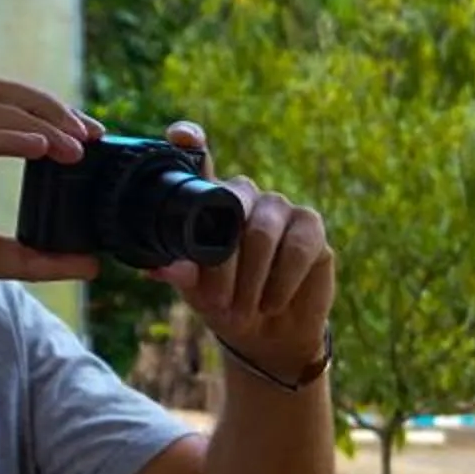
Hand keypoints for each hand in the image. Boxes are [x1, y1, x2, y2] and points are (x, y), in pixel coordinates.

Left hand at [149, 123, 334, 384]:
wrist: (267, 337)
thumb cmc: (225, 304)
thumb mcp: (195, 292)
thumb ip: (181, 273)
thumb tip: (162, 269)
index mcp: (210, 203)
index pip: (200, 160)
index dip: (190, 141)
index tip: (181, 136)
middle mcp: (246, 197)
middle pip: (234, 203)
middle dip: (224, 261)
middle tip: (219, 301)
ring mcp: (281, 209)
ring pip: (263, 231)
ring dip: (251, 278)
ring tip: (245, 309)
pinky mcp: (312, 229)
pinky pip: (298, 248)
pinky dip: (282, 281)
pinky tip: (272, 302)